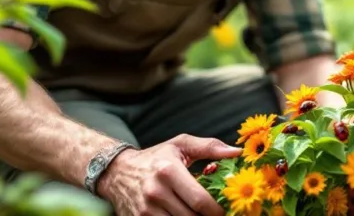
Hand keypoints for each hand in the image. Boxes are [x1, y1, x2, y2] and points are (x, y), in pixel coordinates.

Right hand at [96, 134, 240, 215]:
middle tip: (214, 215)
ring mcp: (145, 211)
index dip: (217, 211)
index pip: (200, 201)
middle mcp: (155, 192)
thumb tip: (235, 152)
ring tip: (198, 214)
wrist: (117, 172)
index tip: (224, 210)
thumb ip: (210, 147)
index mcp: (169, 171)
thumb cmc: (156, 157)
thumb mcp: (180, 145)